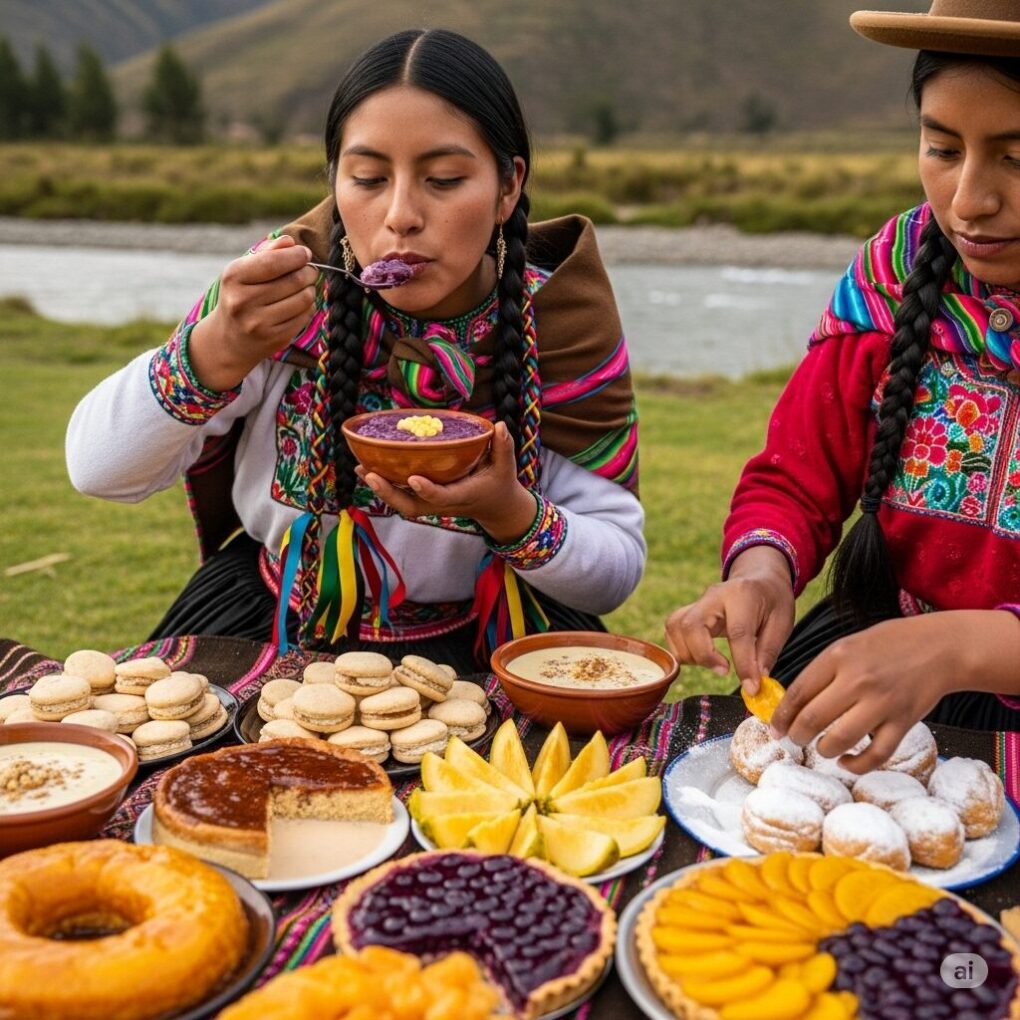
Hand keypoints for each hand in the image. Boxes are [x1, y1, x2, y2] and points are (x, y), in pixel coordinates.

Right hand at [187, 235, 318, 390]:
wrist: (230, 338)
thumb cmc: (241, 295)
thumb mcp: (245, 271)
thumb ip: (267, 253)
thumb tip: (290, 241)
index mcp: (234, 277)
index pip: (274, 262)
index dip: (296, 256)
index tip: (305, 253)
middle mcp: (243, 301)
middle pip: (294, 280)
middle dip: (308, 272)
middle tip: (310, 271)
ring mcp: (259, 323)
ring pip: (303, 299)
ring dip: (310, 290)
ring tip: (305, 287)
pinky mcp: (275, 338)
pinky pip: (304, 316)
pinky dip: (308, 307)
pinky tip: (300, 304)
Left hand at [356, 422, 537, 540]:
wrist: (495, 506)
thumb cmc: (499, 483)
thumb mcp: (506, 466)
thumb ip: (503, 446)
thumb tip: (500, 425)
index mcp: (462, 496)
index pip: (441, 497)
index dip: (427, 490)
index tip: (412, 478)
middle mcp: (442, 504)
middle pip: (411, 506)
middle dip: (390, 494)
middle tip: (370, 475)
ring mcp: (431, 504)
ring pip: (401, 503)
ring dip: (381, 489)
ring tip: (361, 468)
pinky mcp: (425, 499)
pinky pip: (401, 494)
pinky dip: (384, 484)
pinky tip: (367, 467)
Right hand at [665, 546, 794, 691]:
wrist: (759, 577)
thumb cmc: (773, 600)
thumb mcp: (783, 622)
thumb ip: (767, 652)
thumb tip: (754, 682)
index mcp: (743, 594)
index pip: (737, 632)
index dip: (743, 663)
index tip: (751, 686)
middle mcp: (715, 595)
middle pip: (692, 625)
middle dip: (704, 656)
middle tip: (724, 671)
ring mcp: (698, 602)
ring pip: (676, 627)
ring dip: (689, 654)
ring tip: (712, 663)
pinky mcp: (690, 610)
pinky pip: (673, 629)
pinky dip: (681, 648)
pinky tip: (701, 657)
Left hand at [769, 613, 963, 773]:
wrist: (940, 647)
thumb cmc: (890, 644)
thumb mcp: (848, 645)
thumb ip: (823, 670)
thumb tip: (794, 702)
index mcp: (838, 656)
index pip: (798, 692)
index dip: (781, 715)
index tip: (775, 727)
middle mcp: (857, 680)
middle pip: (813, 718)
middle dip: (797, 735)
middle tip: (794, 739)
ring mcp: (882, 702)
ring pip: (840, 740)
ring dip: (824, 750)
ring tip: (822, 748)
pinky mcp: (904, 722)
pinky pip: (876, 755)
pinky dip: (857, 765)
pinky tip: (847, 761)